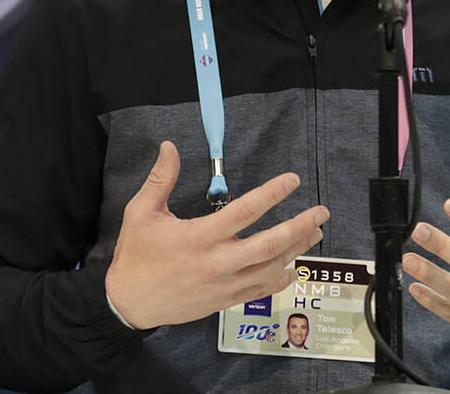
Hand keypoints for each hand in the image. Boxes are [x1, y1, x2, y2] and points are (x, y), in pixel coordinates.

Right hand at [106, 141, 328, 329]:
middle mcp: (218, 262)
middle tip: (321, 211)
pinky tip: (293, 268)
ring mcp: (224, 285)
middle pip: (269, 244)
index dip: (272, 193)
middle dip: (300, 226)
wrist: (128, 302)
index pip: (245, 210)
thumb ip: (161, 179)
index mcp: (200, 236)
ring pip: (270, 268)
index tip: (292, 180)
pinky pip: (260, 290)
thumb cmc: (136, 255)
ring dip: (297, 249)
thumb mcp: (141, 212)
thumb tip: (170, 147)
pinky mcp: (224, 301)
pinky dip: (280, 280)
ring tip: (316, 232)